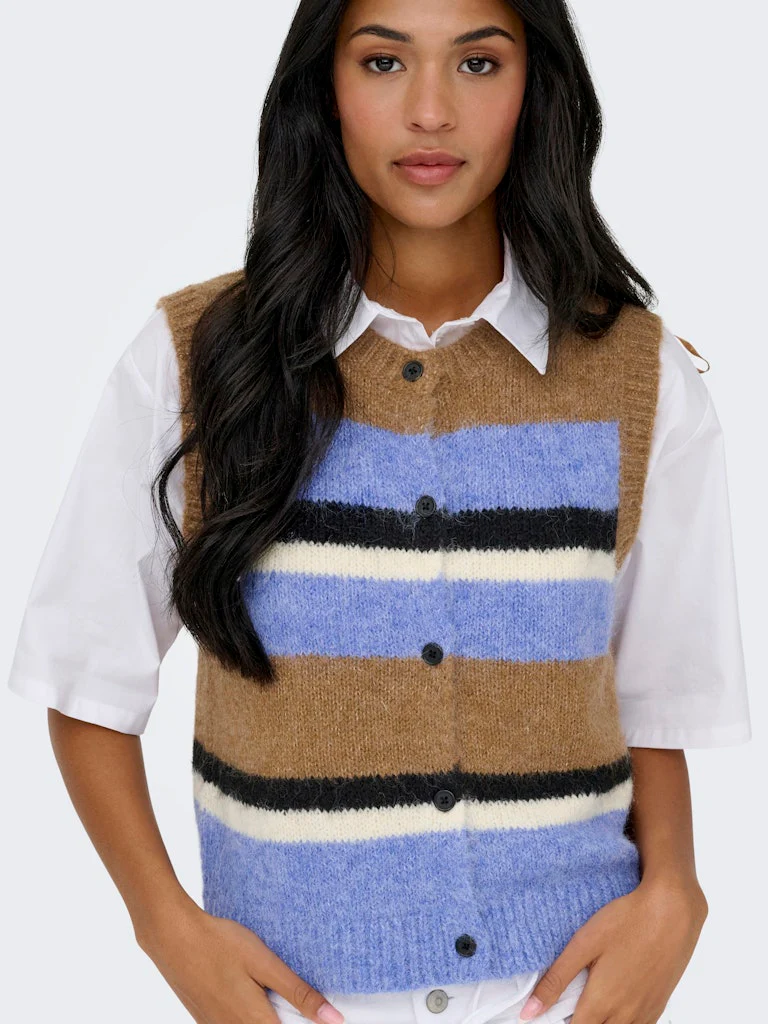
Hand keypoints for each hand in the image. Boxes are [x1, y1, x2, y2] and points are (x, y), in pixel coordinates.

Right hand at [135, 895, 344, 1022]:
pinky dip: (250, 1014)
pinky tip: (248, 992)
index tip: (321, 1017)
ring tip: (267, 991)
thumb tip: (333, 1019)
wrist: (172, 937)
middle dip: (288, 1018)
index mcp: (255, 1022)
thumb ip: (298, 993)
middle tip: (294, 999)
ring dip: (269, 1015)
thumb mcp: (264, 963)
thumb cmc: (219, 944)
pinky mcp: (205, 1021)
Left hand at [518, 876, 707, 1022]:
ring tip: (588, 1002)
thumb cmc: (626, 921)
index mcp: (601, 1004)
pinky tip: (614, 1003)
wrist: (673, 912)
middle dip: (579, 1022)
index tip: (548, 1014)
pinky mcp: (659, 1005)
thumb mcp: (583, 945)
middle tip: (567, 1004)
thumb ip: (556, 980)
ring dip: (600, 1022)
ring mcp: (645, 1013)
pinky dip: (621, 1021)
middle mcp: (625, 1016)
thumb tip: (528, 1012)